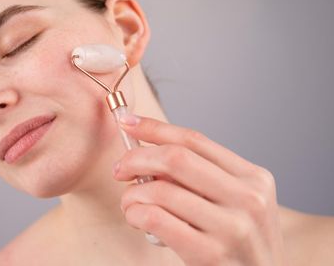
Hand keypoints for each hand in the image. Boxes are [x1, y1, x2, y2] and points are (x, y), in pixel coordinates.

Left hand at [113, 114, 285, 264]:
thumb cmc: (241, 245)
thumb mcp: (238, 204)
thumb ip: (203, 177)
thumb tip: (149, 151)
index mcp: (254, 178)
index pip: (195, 140)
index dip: (155, 128)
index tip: (128, 123)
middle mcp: (248, 198)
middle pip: (176, 158)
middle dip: (137, 158)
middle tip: (120, 169)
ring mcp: (232, 227)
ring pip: (161, 189)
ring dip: (132, 193)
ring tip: (130, 202)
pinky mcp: (211, 254)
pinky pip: (156, 219)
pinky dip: (136, 213)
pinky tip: (136, 218)